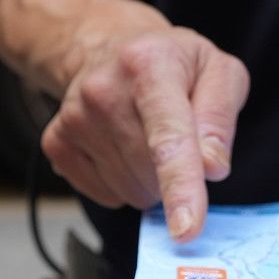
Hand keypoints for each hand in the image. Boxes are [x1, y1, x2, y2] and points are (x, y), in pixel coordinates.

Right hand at [41, 25, 248, 242]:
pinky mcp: (57, 143)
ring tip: (146, 139)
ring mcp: (74, 118)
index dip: (180, 186)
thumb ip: (221, 117)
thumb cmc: (172, 64)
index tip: (186, 229)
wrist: (108, 49)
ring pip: (130, 191)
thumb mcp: (217, 71)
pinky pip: (106, 195)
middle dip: (173, 175)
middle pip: (151, 174)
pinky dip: (123, 184)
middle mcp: (103, 90)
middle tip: (177, 141)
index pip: (168, 137)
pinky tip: (122, 150)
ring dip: (149, 180)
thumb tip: (212, 167)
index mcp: (150, 65)